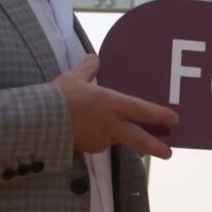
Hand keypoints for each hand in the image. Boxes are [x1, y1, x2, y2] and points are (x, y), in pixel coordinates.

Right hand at [55, 55, 179, 158]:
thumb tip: (94, 58)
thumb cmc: (58, 96)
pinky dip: (102, 138)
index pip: (143, 111)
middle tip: (168, 153)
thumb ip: (88, 68)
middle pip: (139, 139)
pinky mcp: (88, 149)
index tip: (174, 120)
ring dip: (125, 139)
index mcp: (113, 104)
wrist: (36, 121)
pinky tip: (94, 132)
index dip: (160, 116)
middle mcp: (111, 124)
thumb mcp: (75, 77)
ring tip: (128, 137)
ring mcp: (100, 139)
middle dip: (155, 147)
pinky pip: (101, 143)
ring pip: (119, 140)